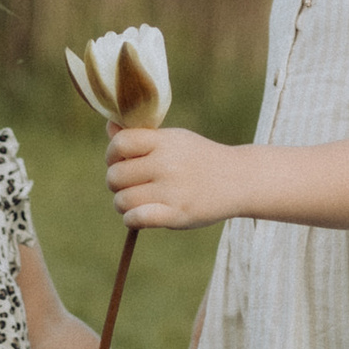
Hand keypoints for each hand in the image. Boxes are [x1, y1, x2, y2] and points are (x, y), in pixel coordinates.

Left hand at [106, 123, 241, 231]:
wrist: (239, 179)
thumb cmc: (200, 158)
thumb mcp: (175, 139)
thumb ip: (142, 136)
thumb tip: (109, 129)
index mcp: (164, 141)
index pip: (120, 143)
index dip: (112, 154)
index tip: (120, 161)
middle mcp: (167, 164)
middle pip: (115, 176)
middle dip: (116, 183)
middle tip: (130, 185)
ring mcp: (172, 190)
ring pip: (122, 200)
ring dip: (123, 204)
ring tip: (137, 201)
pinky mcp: (177, 214)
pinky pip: (136, 218)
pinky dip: (132, 219)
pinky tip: (140, 216)